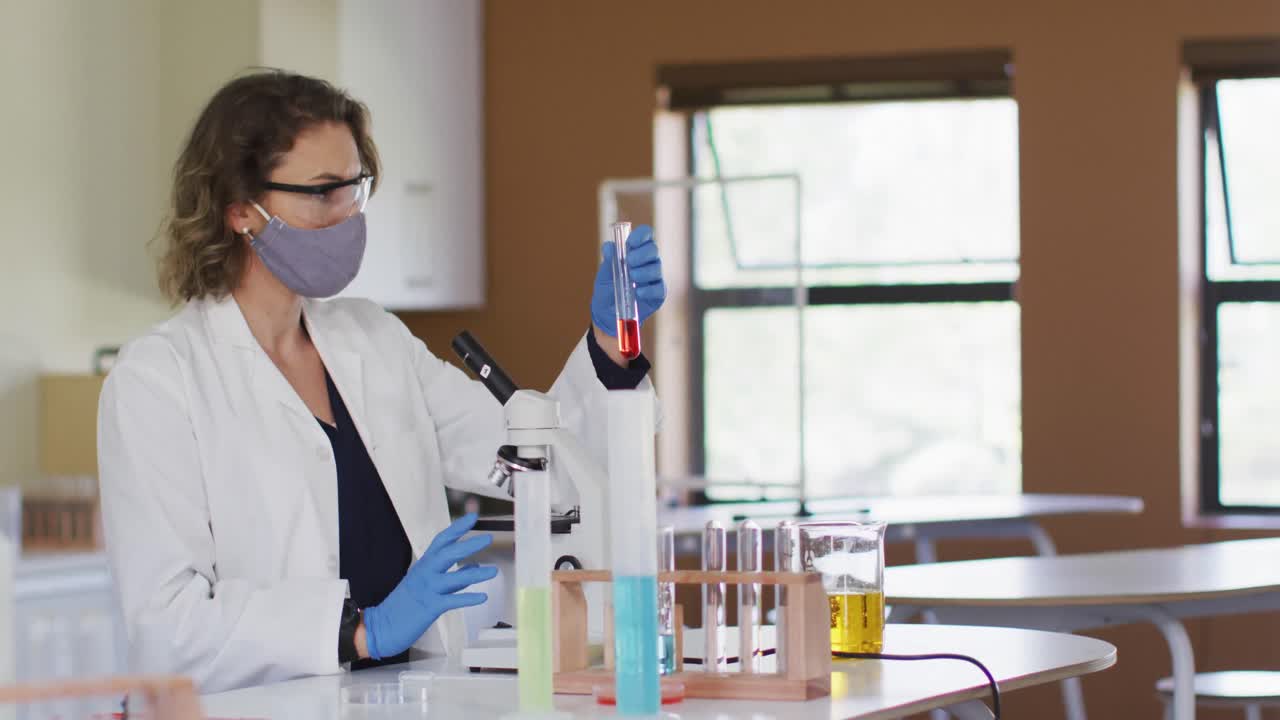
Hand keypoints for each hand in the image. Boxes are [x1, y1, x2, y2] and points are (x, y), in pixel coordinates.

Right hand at [361, 513, 496, 659]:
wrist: (381, 626)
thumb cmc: (404, 605)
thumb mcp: (426, 585)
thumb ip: (453, 576)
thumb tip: (475, 566)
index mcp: (423, 565)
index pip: (441, 541)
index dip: (457, 528)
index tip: (473, 517)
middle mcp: (425, 574)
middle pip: (447, 554)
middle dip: (469, 544)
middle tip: (488, 538)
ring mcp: (427, 590)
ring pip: (453, 578)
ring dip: (475, 574)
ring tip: (493, 571)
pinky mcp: (429, 608)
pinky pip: (452, 601)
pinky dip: (468, 598)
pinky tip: (482, 597)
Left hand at [591, 224, 665, 336]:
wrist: (607, 312)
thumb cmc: (607, 288)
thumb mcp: (604, 274)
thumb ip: (608, 260)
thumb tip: (608, 246)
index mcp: (635, 251)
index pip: (645, 235)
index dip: (641, 235)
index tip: (631, 243)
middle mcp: (648, 261)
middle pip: (653, 249)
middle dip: (642, 254)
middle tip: (629, 262)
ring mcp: (655, 277)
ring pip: (657, 268)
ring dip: (644, 272)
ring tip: (632, 278)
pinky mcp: (658, 293)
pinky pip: (659, 288)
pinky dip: (648, 290)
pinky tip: (638, 293)